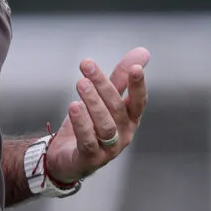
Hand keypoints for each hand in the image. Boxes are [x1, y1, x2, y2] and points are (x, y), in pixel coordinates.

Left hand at [44, 47, 149, 184]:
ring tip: (81, 84)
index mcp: (130, 118)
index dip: (138, 85)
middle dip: (103, 85)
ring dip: (93, 102)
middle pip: (117, 108)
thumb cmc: (90, 125)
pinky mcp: (90, 158)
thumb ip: (121, 77)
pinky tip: (74, 107)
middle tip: (88, 65)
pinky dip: (82, 123)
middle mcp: (123, 134)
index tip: (135, 67)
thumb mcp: (105, 99)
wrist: (67, 157)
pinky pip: (88, 141)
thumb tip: (143, 52)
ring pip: (105, 125)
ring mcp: (109, 149)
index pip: (139, 101)